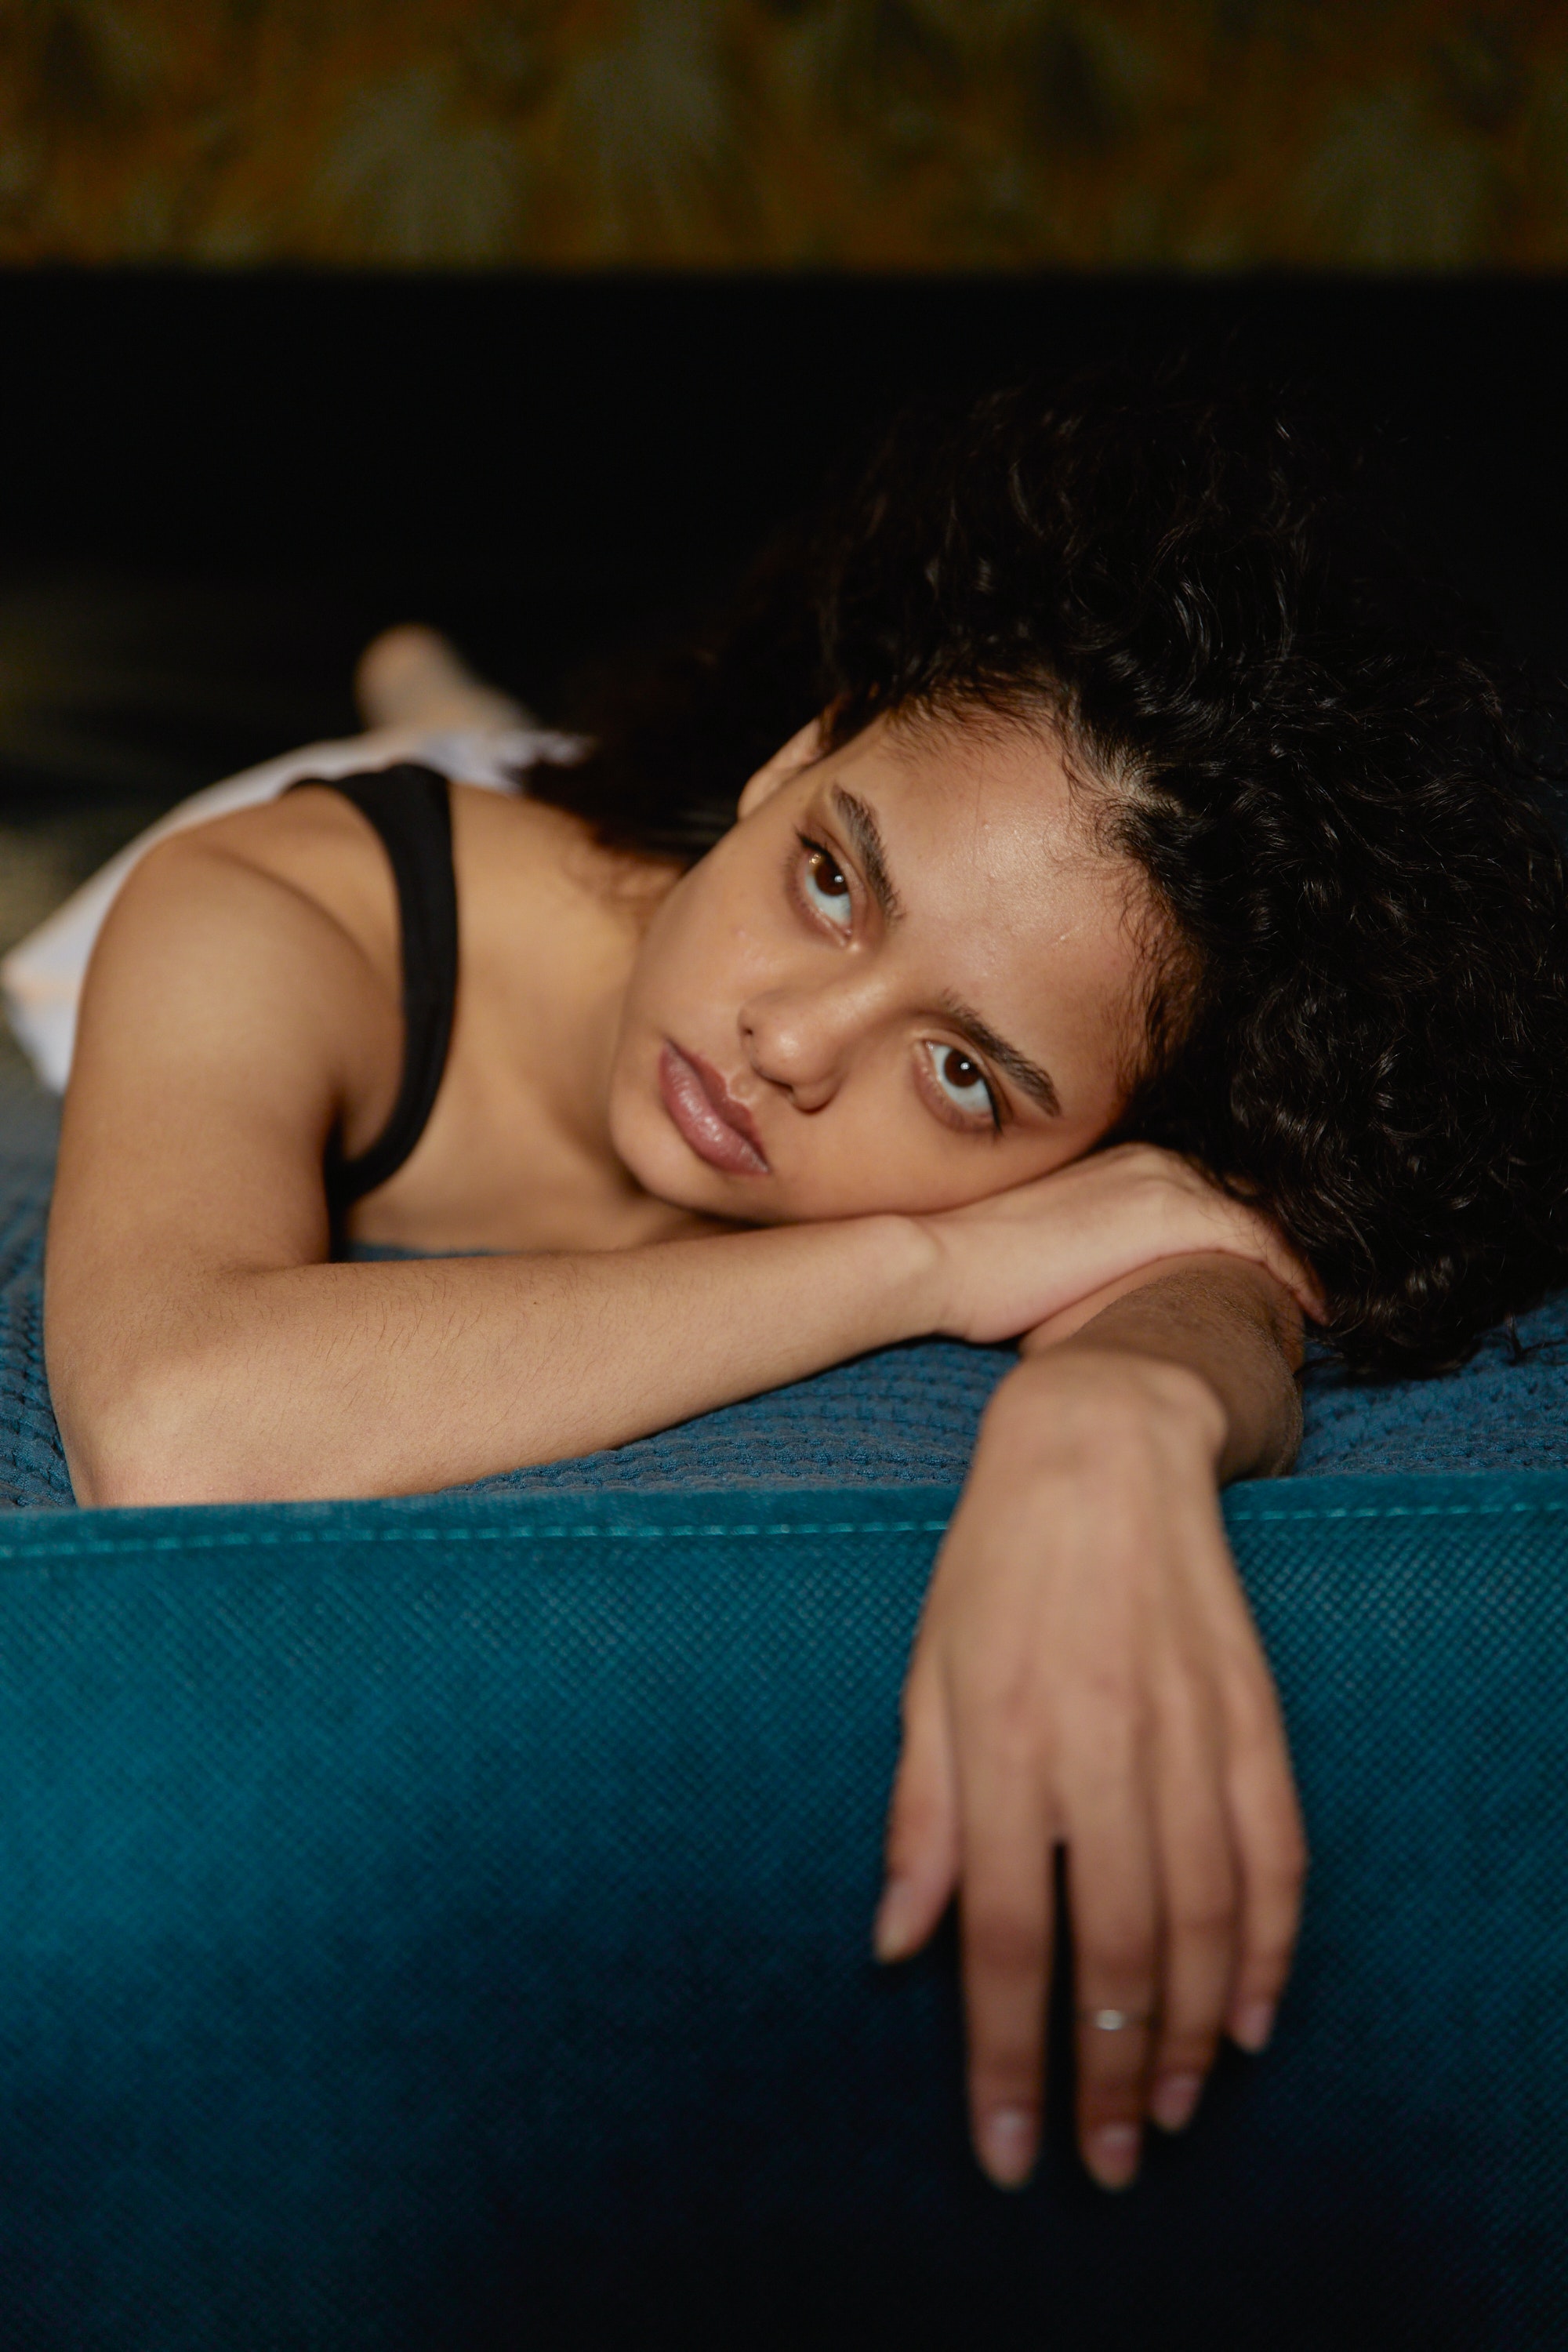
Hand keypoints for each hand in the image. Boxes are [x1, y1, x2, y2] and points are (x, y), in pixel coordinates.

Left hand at [873, 1345, 1307, 2191]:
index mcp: (1001, 1745)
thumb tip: (895, 1945)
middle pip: (1112, 1955)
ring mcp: (1187, 1735)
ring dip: (1190, 2037)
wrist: (1103, 1442)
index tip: (1008, 2148)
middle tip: (1103, 2160)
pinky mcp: (1252, 1717)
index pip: (1001, 1940)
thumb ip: (919, 1815)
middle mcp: (1099, 1751)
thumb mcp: (925, 1676)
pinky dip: (1271, 1947)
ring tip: (1168, 2114)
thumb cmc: (992, 1565)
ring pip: (1203, 1922)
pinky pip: (1275, 1855)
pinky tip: (1250, 2015)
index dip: (1005, 2057)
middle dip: (1108, 2080)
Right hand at [915, 1143, 1321, 1344]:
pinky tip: (1314, 1310)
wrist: (942, 1261)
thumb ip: (1087, 1259)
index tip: (1262, 1281)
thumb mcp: (1045, 1256)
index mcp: (1120, 1164)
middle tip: (1304, 1298)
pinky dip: (1296, 1273)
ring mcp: (1164, 1182)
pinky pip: (1263, 1241)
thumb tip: (1102, 1300)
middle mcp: (1151, 1160)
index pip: (1206, 1196)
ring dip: (1293, 1261)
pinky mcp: (1173, 1214)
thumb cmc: (975, 1272)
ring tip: (1315, 1306)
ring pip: (1262, 1217)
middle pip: (1245, 1199)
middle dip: (1277, 1247)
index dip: (1241, 1238)